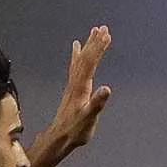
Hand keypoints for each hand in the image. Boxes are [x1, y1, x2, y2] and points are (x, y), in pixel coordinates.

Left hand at [35, 26, 113, 158]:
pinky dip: (78, 55)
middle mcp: (75, 82)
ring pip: (80, 60)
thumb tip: (107, 88)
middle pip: (85, 58)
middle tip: (103, 28)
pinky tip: (77, 48)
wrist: (59, 137)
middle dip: (94, 42)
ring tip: (94, 32)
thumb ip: (97, 104)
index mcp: (80, 87)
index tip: (107, 35)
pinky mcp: (73, 89)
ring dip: (88, 45)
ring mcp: (73, 85)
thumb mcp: (88, 118)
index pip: (90, 63)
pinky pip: (76, 66)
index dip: (98, 48)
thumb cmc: (76, 130)